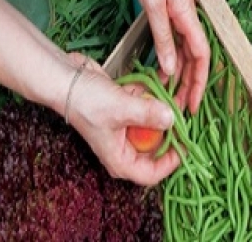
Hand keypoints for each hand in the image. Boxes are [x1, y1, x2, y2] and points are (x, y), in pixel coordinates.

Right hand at [63, 53, 179, 185]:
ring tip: (172, 93)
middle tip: (182, 112)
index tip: (186, 143)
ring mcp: (124, 127)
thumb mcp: (121, 108)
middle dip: (170, 128)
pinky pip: (145, 106)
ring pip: (153, 124)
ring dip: (162, 107)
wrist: (64, 77)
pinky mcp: (124, 109)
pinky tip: (154, 82)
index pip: (152, 173)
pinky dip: (150, 94)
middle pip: (157, 147)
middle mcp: (123, 147)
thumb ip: (148, 114)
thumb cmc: (85, 101)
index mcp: (120, 159)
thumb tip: (173, 119)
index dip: (172, 161)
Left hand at [130, 0, 209, 113]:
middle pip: (195, 57)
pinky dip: (171, 54)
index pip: (201, 57)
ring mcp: (181, 9)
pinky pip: (176, 37)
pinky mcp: (171, 5)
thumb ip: (163, 37)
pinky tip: (161, 65)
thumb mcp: (152, 4)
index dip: (199, 83)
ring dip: (179, 71)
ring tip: (169, 92)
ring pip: (185, 48)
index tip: (194, 105)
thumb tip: (172, 68)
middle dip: (190, 84)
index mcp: (188, 15)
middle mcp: (188, 14)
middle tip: (179, 108)